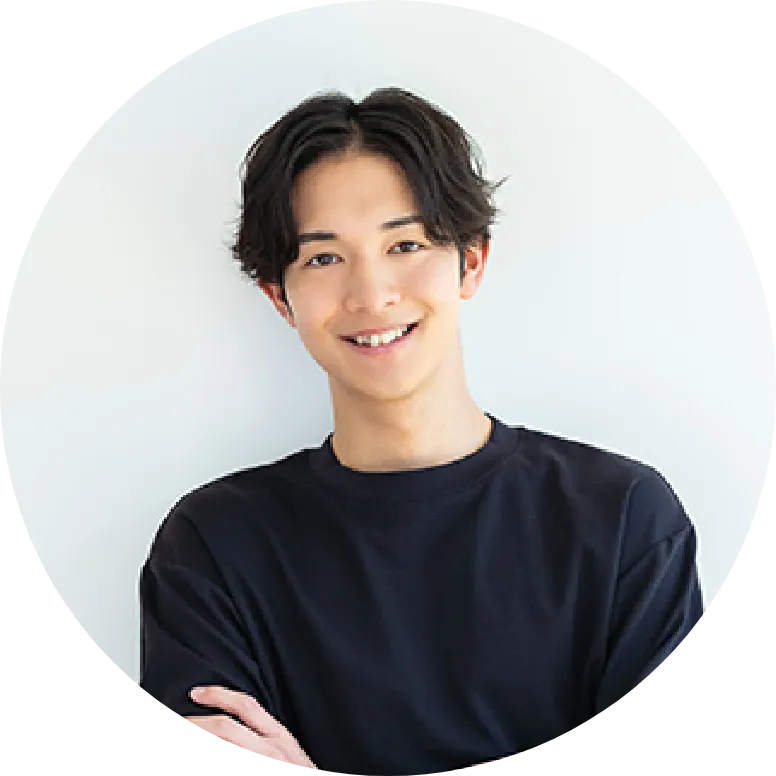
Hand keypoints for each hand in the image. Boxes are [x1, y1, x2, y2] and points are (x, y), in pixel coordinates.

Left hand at [184, 685, 317, 768]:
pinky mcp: (252, 771)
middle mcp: (269, 751)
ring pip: (221, 743)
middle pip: (225, 727)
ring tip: (183, 729)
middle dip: (197, 722)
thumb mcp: (292, 755)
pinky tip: (202, 744)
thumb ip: (268, 738)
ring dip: (199, 735)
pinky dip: (211, 749)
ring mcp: (260, 764)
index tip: (198, 693)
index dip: (219, 695)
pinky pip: (227, 757)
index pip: (247, 706)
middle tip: (179, 720)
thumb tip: (234, 728)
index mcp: (280, 739)